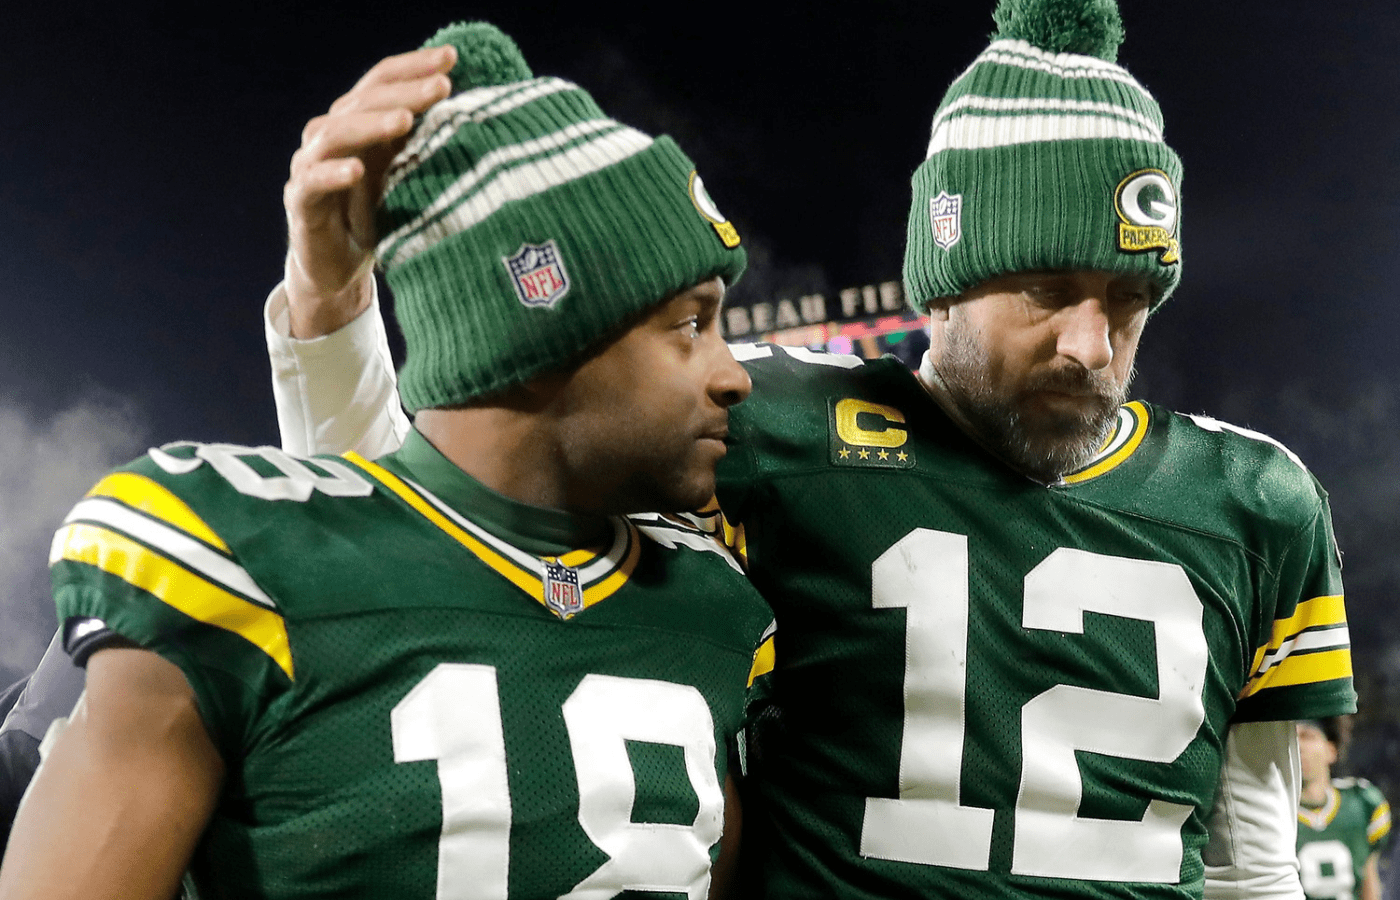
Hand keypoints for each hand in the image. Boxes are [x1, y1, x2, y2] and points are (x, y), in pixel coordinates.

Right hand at [282, 45, 455, 337]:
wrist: (340, 267)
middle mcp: (330, 135)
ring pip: (335, 133)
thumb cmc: (379, 216)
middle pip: (363, 101)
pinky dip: (333, 173)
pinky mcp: (299, 200)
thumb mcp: (407, 176)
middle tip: (442, 86)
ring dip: (371, 124)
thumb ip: (426, 144)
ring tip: (405, 120)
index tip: (452, 56)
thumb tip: (479, 115)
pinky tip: (357, 171)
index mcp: (358, 122)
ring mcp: (311, 165)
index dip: (414, 66)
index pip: (382, 81)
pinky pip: (313, 181)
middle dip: (405, 92)